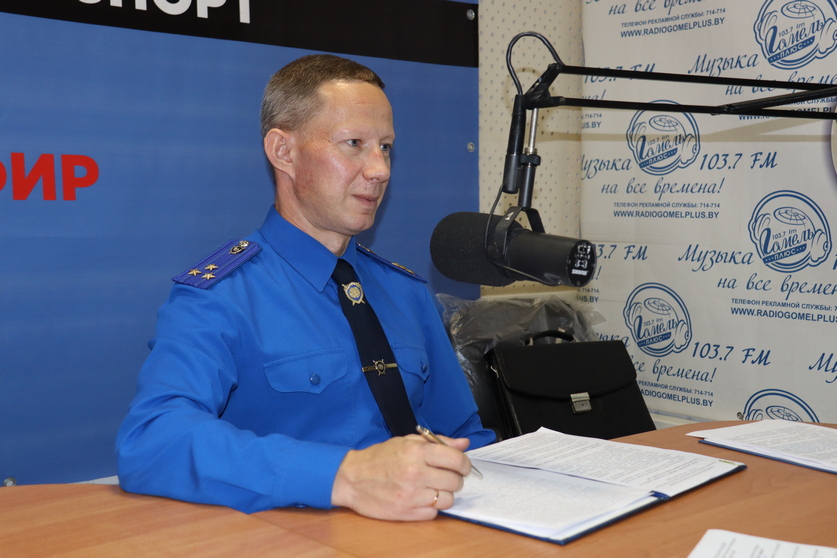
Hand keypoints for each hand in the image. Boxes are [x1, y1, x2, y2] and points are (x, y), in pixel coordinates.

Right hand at [330, 434, 471, 520]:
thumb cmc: (379, 457)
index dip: (464, 464)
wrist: (351, 478)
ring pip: (448, 499)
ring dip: (443, 494)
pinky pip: (433, 513)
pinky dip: (430, 506)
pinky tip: (420, 497)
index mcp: (417, 452)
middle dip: (454, 479)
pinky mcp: (406, 512)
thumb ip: (437, 441)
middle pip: (455, 481)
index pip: (457, 460)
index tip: (461, 466)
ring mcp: (411, 495)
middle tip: (443, 476)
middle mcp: (416, 473)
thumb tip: (464, 443)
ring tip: (431, 487)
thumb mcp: (406, 441)